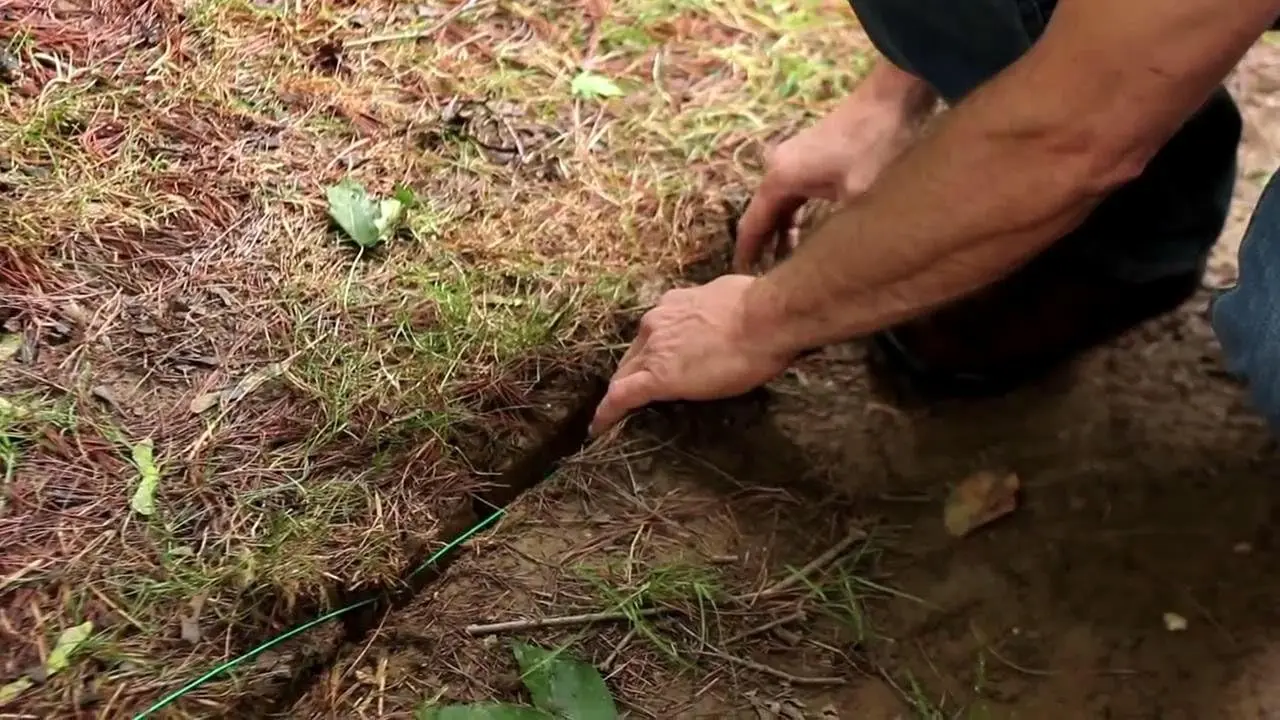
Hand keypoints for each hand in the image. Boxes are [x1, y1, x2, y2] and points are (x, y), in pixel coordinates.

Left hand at [590, 275, 793, 435]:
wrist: (767, 319)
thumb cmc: (763, 310)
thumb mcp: (731, 300)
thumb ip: (716, 312)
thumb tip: (726, 315)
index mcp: (675, 304)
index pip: (654, 332)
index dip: (650, 350)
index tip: (653, 361)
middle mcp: (656, 323)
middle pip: (634, 354)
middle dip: (633, 372)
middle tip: (637, 392)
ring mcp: (653, 350)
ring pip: (625, 374)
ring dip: (622, 390)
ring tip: (616, 414)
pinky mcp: (654, 378)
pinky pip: (621, 397)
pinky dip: (607, 413)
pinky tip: (598, 429)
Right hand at [733, 66, 934, 273]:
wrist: (892, 98)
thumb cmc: (875, 144)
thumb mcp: (859, 195)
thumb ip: (841, 231)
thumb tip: (833, 268)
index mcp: (779, 179)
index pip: (751, 225)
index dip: (746, 255)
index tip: (740, 282)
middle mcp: (777, 169)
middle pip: (762, 217)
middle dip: (762, 250)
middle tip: (764, 285)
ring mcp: (792, 161)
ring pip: (778, 208)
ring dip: (780, 236)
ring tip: (782, 270)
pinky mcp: (810, 159)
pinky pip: (793, 198)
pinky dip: (793, 220)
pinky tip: (802, 240)